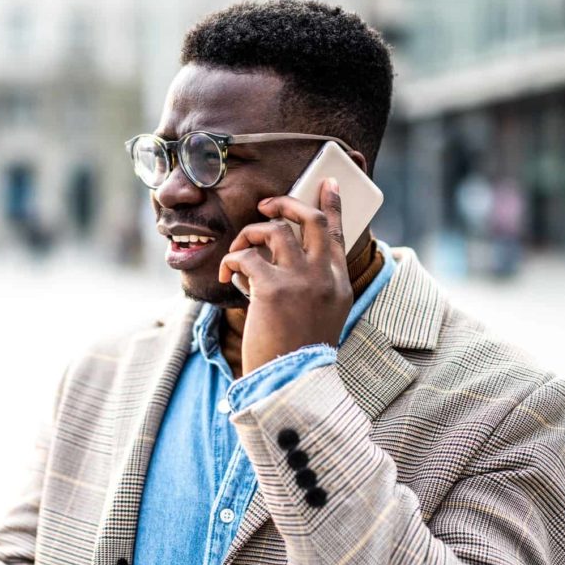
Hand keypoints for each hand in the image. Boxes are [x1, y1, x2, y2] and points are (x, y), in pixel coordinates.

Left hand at [218, 178, 352, 375]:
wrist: (290, 381)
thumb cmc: (297, 350)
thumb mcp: (319, 313)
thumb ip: (311, 282)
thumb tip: (279, 252)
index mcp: (338, 282)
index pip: (337, 233)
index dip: (331, 204)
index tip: (327, 183)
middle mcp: (323, 276)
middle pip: (309, 220)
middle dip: (285, 203)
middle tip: (266, 204)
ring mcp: (300, 280)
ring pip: (273, 230)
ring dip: (250, 234)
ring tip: (239, 249)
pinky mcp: (272, 289)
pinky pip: (245, 257)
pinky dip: (231, 261)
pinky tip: (225, 276)